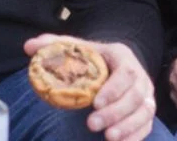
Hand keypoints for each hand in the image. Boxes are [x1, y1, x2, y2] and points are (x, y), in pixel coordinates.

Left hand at [25, 34, 156, 140]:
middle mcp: (140, 76)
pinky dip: (135, 136)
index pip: (126, 73)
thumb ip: (53, 45)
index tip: (94, 103)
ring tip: (108, 137)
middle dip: (115, 112)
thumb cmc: (91, 58)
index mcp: (123, 57)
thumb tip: (29, 47)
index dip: (113, 89)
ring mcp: (145, 95)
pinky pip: (147, 126)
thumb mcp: (75, 48)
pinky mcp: (145, 111)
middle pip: (135, 95)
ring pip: (145, 111)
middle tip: (91, 124)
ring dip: (128, 126)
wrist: (112, 64)